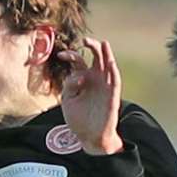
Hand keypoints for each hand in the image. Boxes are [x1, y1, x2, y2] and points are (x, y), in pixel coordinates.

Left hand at [57, 38, 122, 154]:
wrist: (90, 137)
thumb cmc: (79, 119)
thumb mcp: (68, 100)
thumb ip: (69, 85)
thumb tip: (77, 76)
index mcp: (83, 79)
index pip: (79, 62)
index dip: (71, 55)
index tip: (61, 55)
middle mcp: (95, 80)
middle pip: (96, 58)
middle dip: (92, 47)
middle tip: (85, 40)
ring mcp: (105, 87)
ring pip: (108, 66)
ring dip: (107, 55)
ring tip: (103, 43)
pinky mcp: (112, 96)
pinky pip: (115, 82)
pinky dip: (113, 72)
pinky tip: (110, 62)